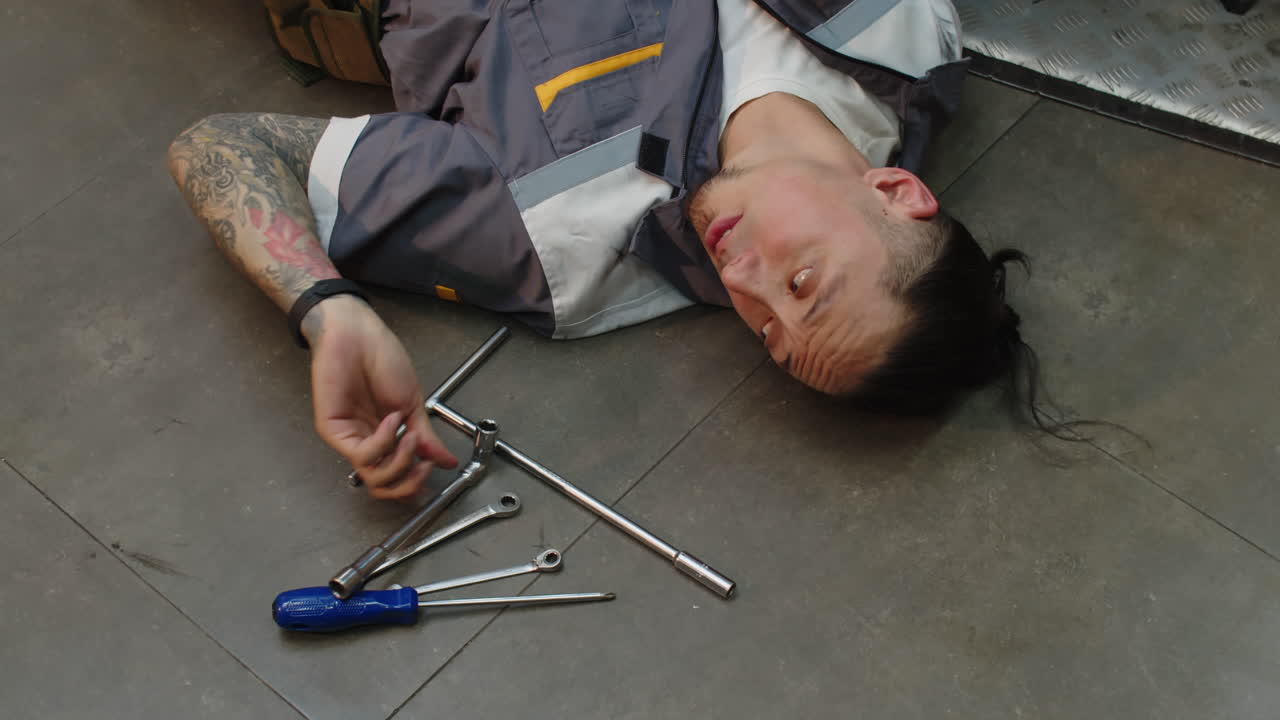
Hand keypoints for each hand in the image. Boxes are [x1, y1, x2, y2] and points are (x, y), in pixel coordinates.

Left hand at [303, 295, 458, 499]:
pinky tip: (392, 419)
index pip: (396, 477)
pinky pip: (362, 454)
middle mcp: (366, 441)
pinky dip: (384, 441)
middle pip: (382, 486)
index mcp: (385, 437)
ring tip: (410, 437)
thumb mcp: (412, 403)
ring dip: (399, 461)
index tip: (433, 468)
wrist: (357, 333)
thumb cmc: (380, 358)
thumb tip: (445, 459)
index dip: (415, 482)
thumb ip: (426, 435)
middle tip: (424, 467)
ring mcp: (349, 438)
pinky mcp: (333, 430)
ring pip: (372, 477)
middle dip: (408, 483)